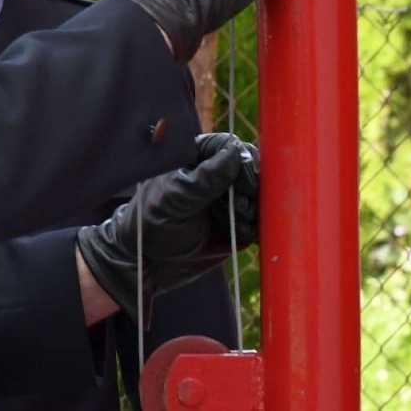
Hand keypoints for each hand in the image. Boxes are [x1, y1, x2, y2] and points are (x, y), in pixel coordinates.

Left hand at [75, 133, 260, 327]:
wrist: (149, 265)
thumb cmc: (151, 224)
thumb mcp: (173, 200)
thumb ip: (203, 179)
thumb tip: (234, 152)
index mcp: (195, 160)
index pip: (229, 146)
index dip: (242, 160)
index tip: (241, 183)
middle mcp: (216, 177)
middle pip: (251, 168)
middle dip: (251, 188)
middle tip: (236, 208)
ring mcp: (229, 201)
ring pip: (261, 195)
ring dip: (255, 209)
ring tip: (235, 224)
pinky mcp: (238, 225)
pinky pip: (261, 220)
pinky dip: (258, 227)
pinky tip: (242, 235)